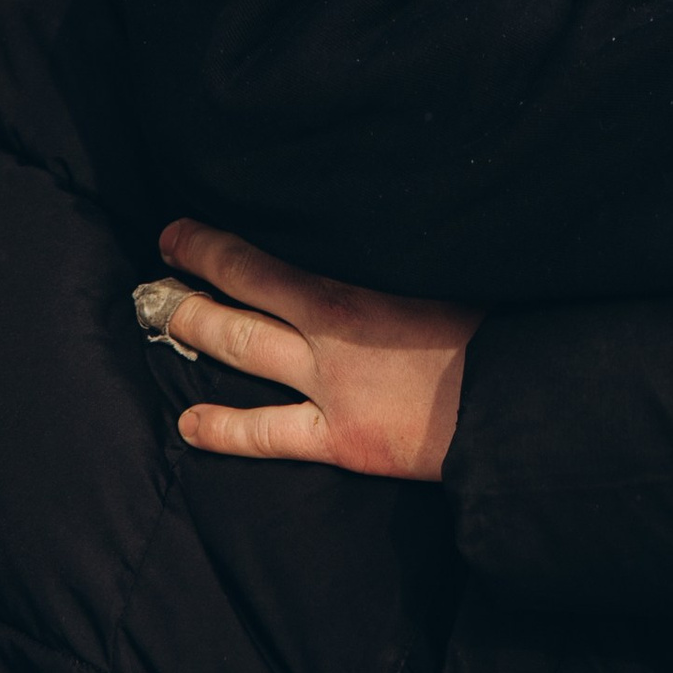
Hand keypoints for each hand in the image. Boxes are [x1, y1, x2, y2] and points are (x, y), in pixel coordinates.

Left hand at [134, 218, 480, 479]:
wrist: (517, 401)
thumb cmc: (492, 328)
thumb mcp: (441, 274)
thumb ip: (393, 262)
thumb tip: (372, 236)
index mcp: (350, 293)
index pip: (261, 263)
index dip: (212, 247)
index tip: (178, 232)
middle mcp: (326, 338)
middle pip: (241, 303)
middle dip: (192, 284)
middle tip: (156, 272)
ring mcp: (329, 390)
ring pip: (245, 352)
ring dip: (198, 332)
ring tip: (159, 316)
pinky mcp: (341, 439)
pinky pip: (268, 435)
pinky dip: (225, 429)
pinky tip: (188, 425)